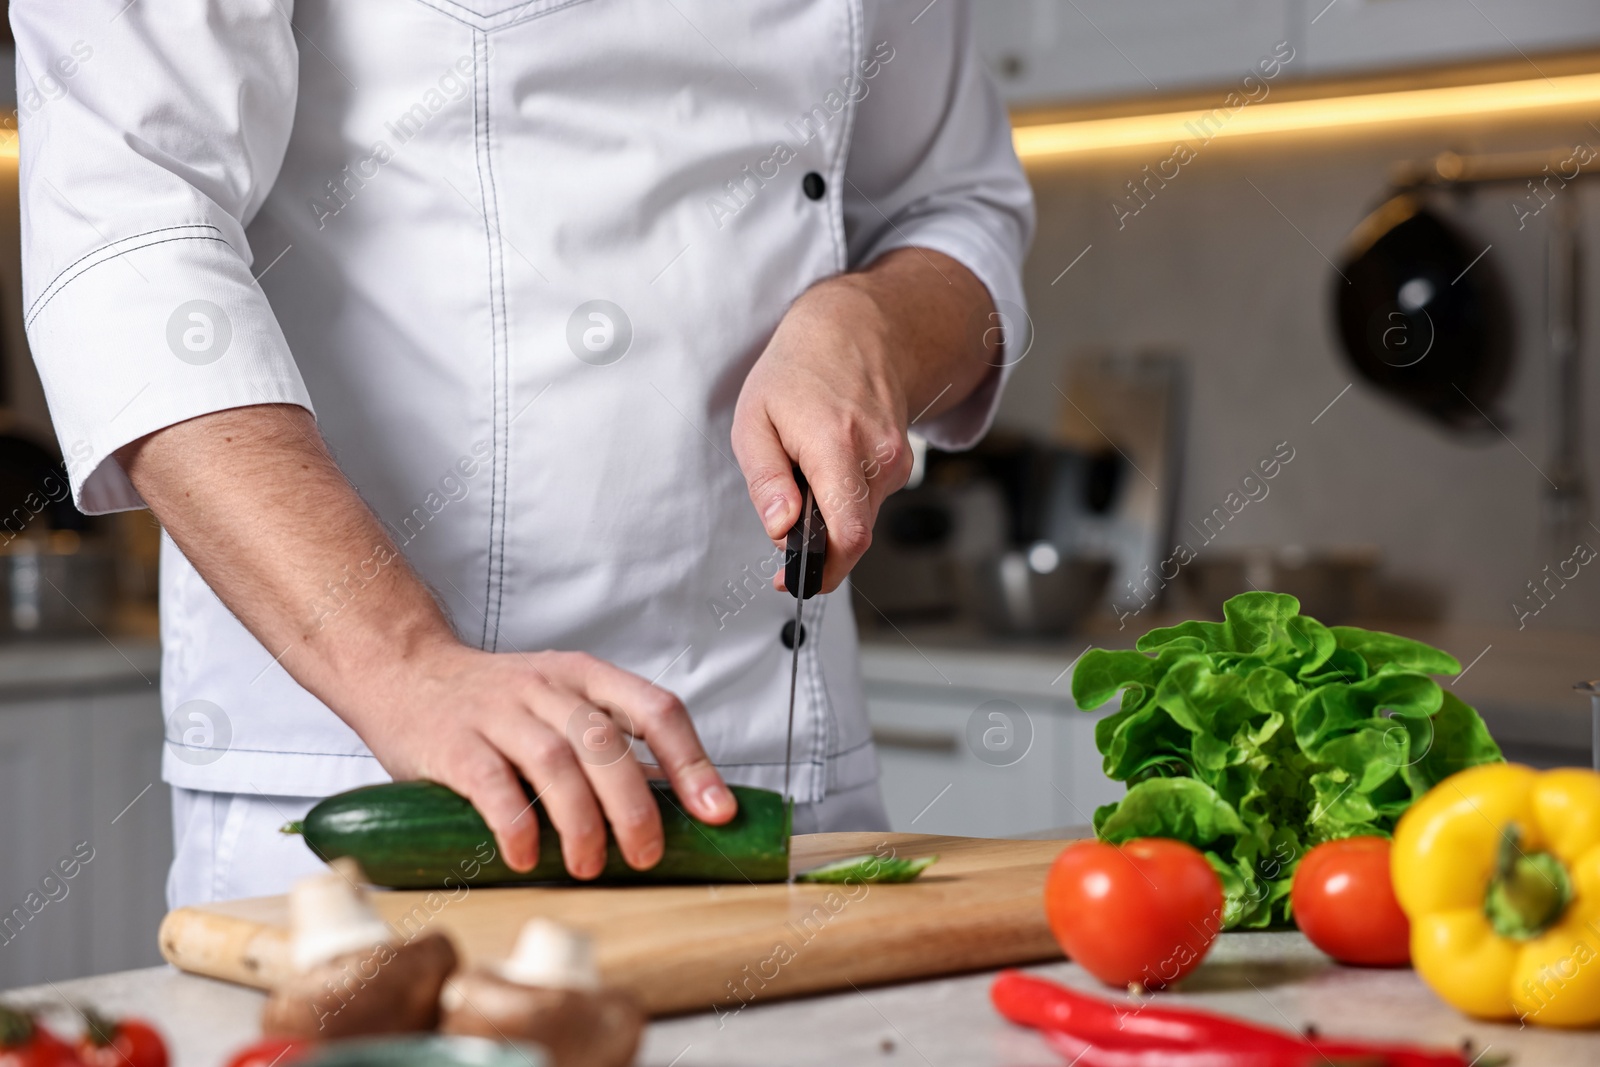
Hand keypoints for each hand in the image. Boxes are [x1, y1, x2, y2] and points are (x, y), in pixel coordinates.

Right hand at [337, 639, 736, 877]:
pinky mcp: (454, 741)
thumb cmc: (495, 703)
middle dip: (634, 807)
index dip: (693, 761)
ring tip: (588, 866)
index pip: (656, 709)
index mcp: (586, 676)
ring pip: (556, 761)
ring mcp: (499, 710)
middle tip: (645, 856)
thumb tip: (673, 810)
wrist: (402, 671)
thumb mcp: (559, 703)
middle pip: (607, 743)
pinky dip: (517, 823)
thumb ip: (605, 745)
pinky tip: (528, 856)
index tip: (716, 812)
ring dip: (580, 821)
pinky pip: (492, 783)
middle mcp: (548, 686)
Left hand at [731, 248, 996, 590]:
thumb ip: (766, 480)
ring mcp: (896, 461)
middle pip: (854, 537)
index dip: (822, 570)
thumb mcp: (755, 420)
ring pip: (860, 520)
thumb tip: (780, 527)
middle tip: (786, 529)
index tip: (794, 580)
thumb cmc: (798, 372)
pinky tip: (828, 467)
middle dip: (818, 547)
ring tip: (805, 475)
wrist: (857, 331)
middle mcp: (877, 456)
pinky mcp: (901, 465)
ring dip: (829, 517)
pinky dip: (843, 500)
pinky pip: (868, 503)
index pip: (848, 534)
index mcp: (836, 445)